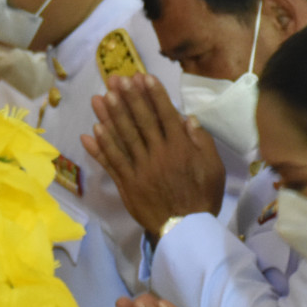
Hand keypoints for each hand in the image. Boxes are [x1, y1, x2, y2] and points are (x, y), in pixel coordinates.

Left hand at [83, 74, 224, 240]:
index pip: (164, 115)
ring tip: (101, 96)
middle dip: (128, 98)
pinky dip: (102, 147)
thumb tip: (188, 118)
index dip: (153, 94)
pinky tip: (92, 131)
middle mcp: (158, 154)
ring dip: (110, 116)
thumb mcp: (214, 168)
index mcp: (180, 148)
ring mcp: (140, 169)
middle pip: (140, 121)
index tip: (142, 77)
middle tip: (116, 78)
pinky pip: (112, 163)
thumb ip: (201, 141)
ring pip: (123, 138)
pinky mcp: (127, 184)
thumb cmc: (203, 197)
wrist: (186, 230)